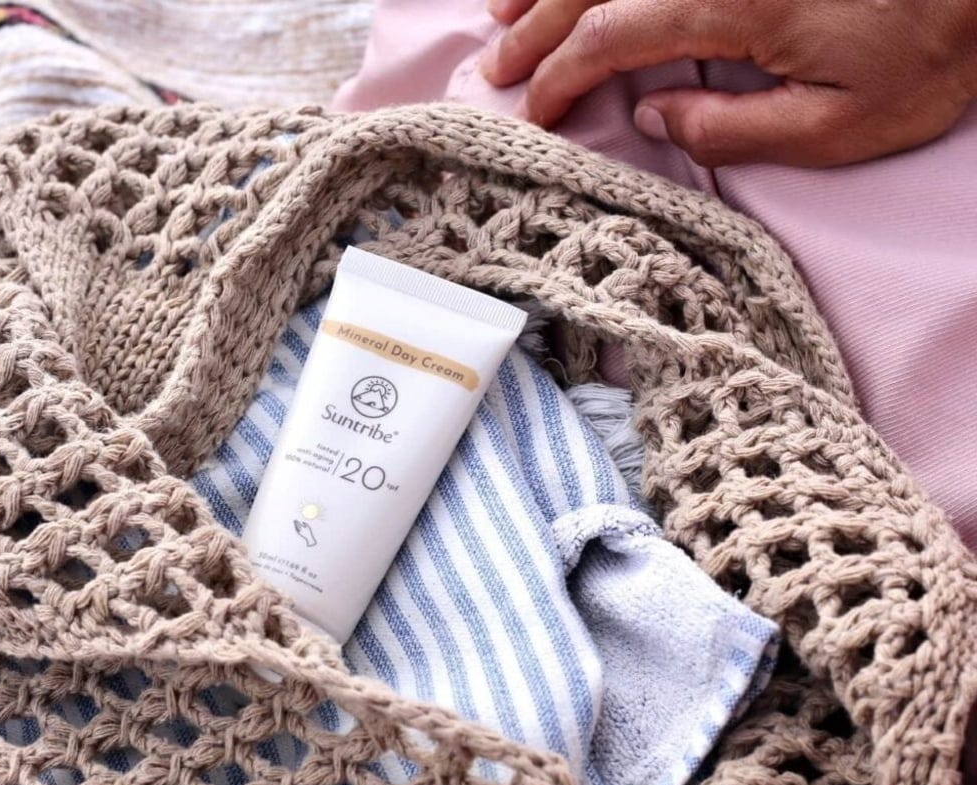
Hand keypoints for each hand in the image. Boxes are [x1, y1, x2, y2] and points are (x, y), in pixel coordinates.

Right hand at [480, 0, 976, 166]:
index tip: (532, 110)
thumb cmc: (931, 49)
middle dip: (535, 26)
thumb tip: (657, 119)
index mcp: (733, 3)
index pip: (612, 35)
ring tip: (503, 7)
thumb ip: (734, 129)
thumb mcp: (839, 127)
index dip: (561, 75)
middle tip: (495, 68)